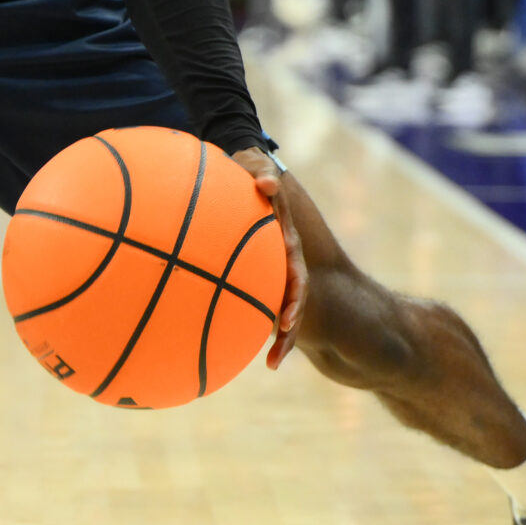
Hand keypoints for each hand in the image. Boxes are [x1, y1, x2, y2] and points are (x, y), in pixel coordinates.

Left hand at [232, 147, 310, 369]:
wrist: (249, 170)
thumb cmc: (251, 167)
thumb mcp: (255, 163)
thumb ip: (260, 170)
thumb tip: (267, 184)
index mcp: (285, 238)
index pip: (294, 270)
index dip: (293, 296)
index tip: (288, 320)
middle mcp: (284, 256)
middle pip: (294, 296)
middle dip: (291, 325)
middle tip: (282, 351)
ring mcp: (273, 264)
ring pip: (278, 302)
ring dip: (281, 332)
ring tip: (273, 361)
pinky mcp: (259, 267)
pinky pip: (254, 293)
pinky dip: (247, 314)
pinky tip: (231, 341)